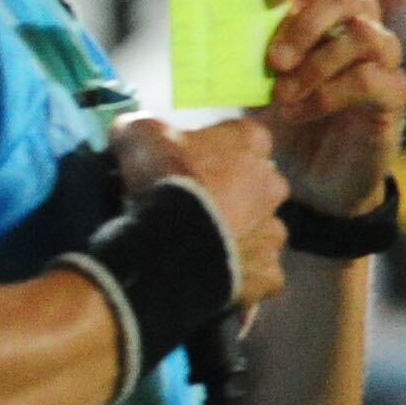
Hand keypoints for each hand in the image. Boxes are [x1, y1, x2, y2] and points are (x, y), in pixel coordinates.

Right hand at [113, 113, 287, 307]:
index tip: (189, 165)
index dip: (214, 151)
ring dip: (238, 236)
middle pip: (257, 186)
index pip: (241, 138)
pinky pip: (258, 274)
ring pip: (261, 231)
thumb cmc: (161, 179)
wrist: (169, 244)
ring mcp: (275, 230)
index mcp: (252, 141)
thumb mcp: (137, 135)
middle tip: (196, 208)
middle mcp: (274, 184)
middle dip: (235, 195)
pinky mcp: (270, 272)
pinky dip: (241, 276)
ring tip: (202, 246)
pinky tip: (214, 277)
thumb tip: (130, 129)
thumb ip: (142, 127)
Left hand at [259, 0, 405, 222]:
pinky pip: (372, 79)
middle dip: (305, 24)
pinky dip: (331, 94)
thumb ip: (242, 53)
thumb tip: (208, 32)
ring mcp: (381, 57)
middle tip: (273, 59)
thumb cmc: (283, 116)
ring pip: (363, 36)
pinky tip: (302, 111)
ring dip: (317, 64)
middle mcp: (356, 23)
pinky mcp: (393, 93)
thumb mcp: (255, 81)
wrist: (312, 175)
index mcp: (318, 9)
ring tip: (283, 95)